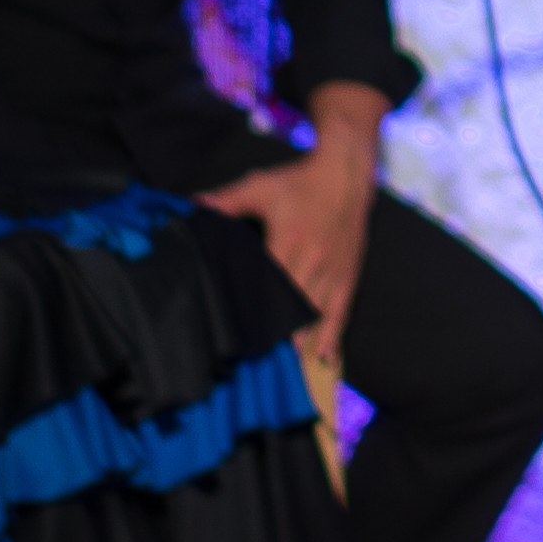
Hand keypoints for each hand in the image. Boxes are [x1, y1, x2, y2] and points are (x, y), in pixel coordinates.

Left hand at [202, 123, 378, 345]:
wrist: (346, 173)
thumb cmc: (300, 181)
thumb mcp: (260, 186)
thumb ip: (227, 200)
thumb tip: (194, 205)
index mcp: (288, 240)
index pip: (267, 286)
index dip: (255, 314)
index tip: (241, 339)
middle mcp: (312, 260)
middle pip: (290, 307)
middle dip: (276, 336)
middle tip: (260, 364)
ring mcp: (332, 270)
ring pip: (315, 315)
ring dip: (302, 342)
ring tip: (287, 368)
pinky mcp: (348, 274)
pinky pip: (341, 310)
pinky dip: (333, 335)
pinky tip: (325, 357)